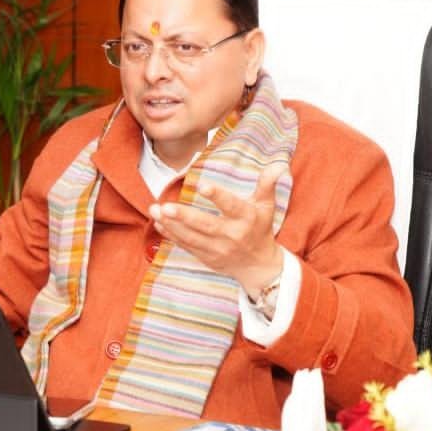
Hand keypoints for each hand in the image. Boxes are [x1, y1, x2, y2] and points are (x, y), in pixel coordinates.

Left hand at [149, 165, 285, 296]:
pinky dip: (171, 236)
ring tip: (154, 210)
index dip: (218, 196)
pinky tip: (158, 224)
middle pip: (205, 225)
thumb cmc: (260, 229)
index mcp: (246, 218)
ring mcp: (218, 249)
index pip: (231, 206)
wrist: (258, 266)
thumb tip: (277, 164)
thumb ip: (267, 185)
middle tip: (164, 206)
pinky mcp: (207, 258)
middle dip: (184, 216)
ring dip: (171, 225)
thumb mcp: (266, 206)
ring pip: (192, 237)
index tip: (203, 185)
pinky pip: (187, 246)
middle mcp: (232, 235)